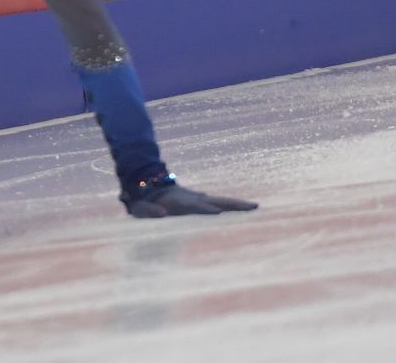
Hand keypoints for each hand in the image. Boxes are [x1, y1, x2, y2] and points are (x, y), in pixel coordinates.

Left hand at [125, 180, 257, 217]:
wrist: (145, 183)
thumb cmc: (142, 201)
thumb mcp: (140, 207)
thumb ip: (149, 210)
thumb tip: (162, 213)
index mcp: (178, 201)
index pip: (194, 206)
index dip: (205, 209)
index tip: (219, 212)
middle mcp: (191, 198)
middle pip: (216, 200)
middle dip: (233, 204)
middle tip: (253, 206)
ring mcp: (197, 198)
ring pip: (220, 200)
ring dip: (237, 204)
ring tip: (255, 206)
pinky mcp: (199, 200)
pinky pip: (218, 203)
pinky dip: (231, 205)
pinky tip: (243, 208)